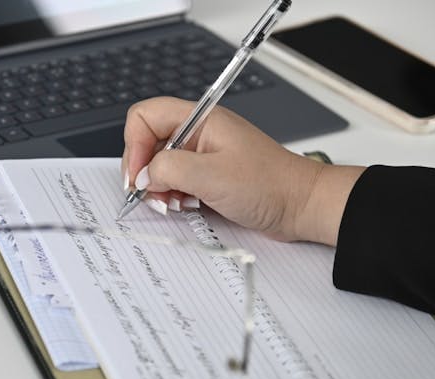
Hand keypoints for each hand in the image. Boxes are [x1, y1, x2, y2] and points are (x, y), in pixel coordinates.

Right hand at [122, 97, 363, 244]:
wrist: (300, 206)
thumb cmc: (269, 184)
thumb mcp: (211, 175)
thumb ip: (169, 169)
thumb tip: (143, 175)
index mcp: (200, 120)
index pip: (146, 117)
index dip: (134, 145)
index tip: (138, 177)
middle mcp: (198, 134)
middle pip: (150, 144)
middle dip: (147, 172)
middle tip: (156, 195)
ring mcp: (204, 156)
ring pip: (162, 168)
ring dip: (162, 189)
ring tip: (178, 203)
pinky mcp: (209, 178)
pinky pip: (178, 184)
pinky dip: (176, 197)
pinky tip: (189, 206)